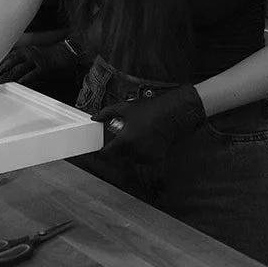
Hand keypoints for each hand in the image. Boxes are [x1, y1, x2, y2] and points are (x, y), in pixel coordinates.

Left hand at [0, 40, 80, 87]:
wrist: (65, 56)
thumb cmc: (47, 58)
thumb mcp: (30, 57)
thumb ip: (18, 64)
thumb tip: (4, 73)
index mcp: (23, 51)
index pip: (5, 58)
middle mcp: (28, 54)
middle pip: (9, 62)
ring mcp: (36, 61)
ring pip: (19, 68)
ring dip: (7, 75)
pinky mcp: (44, 69)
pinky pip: (33, 74)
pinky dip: (25, 79)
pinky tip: (18, 83)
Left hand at [91, 84, 205, 170]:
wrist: (172, 113)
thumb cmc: (150, 110)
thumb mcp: (125, 107)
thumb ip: (107, 113)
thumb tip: (95, 117)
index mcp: (125, 140)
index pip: (107, 152)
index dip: (102, 149)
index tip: (102, 146)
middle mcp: (135, 151)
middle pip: (119, 155)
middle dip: (119, 146)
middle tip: (124, 133)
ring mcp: (145, 156)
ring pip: (131, 157)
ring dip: (130, 149)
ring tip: (137, 134)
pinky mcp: (155, 158)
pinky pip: (143, 158)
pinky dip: (142, 151)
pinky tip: (146, 139)